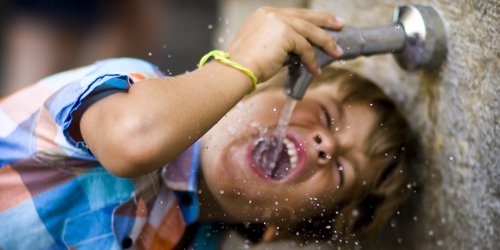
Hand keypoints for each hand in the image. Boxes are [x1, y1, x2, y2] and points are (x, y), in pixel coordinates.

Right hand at [227, 7, 343, 82]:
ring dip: (326, 42)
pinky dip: (312, 60)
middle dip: (325, 20)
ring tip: (337, 52)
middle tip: (340, 25)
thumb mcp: (262, 46)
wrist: (237, 69)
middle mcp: (272, 14)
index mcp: (265, 14)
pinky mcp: (286, 34)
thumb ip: (279, 43)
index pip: (294, 15)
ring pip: (310, 31)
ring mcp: (279, 21)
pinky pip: (305, 47)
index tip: (323, 23)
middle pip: (305, 16)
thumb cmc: (245, 64)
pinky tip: (315, 70)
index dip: (310, 19)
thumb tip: (297, 52)